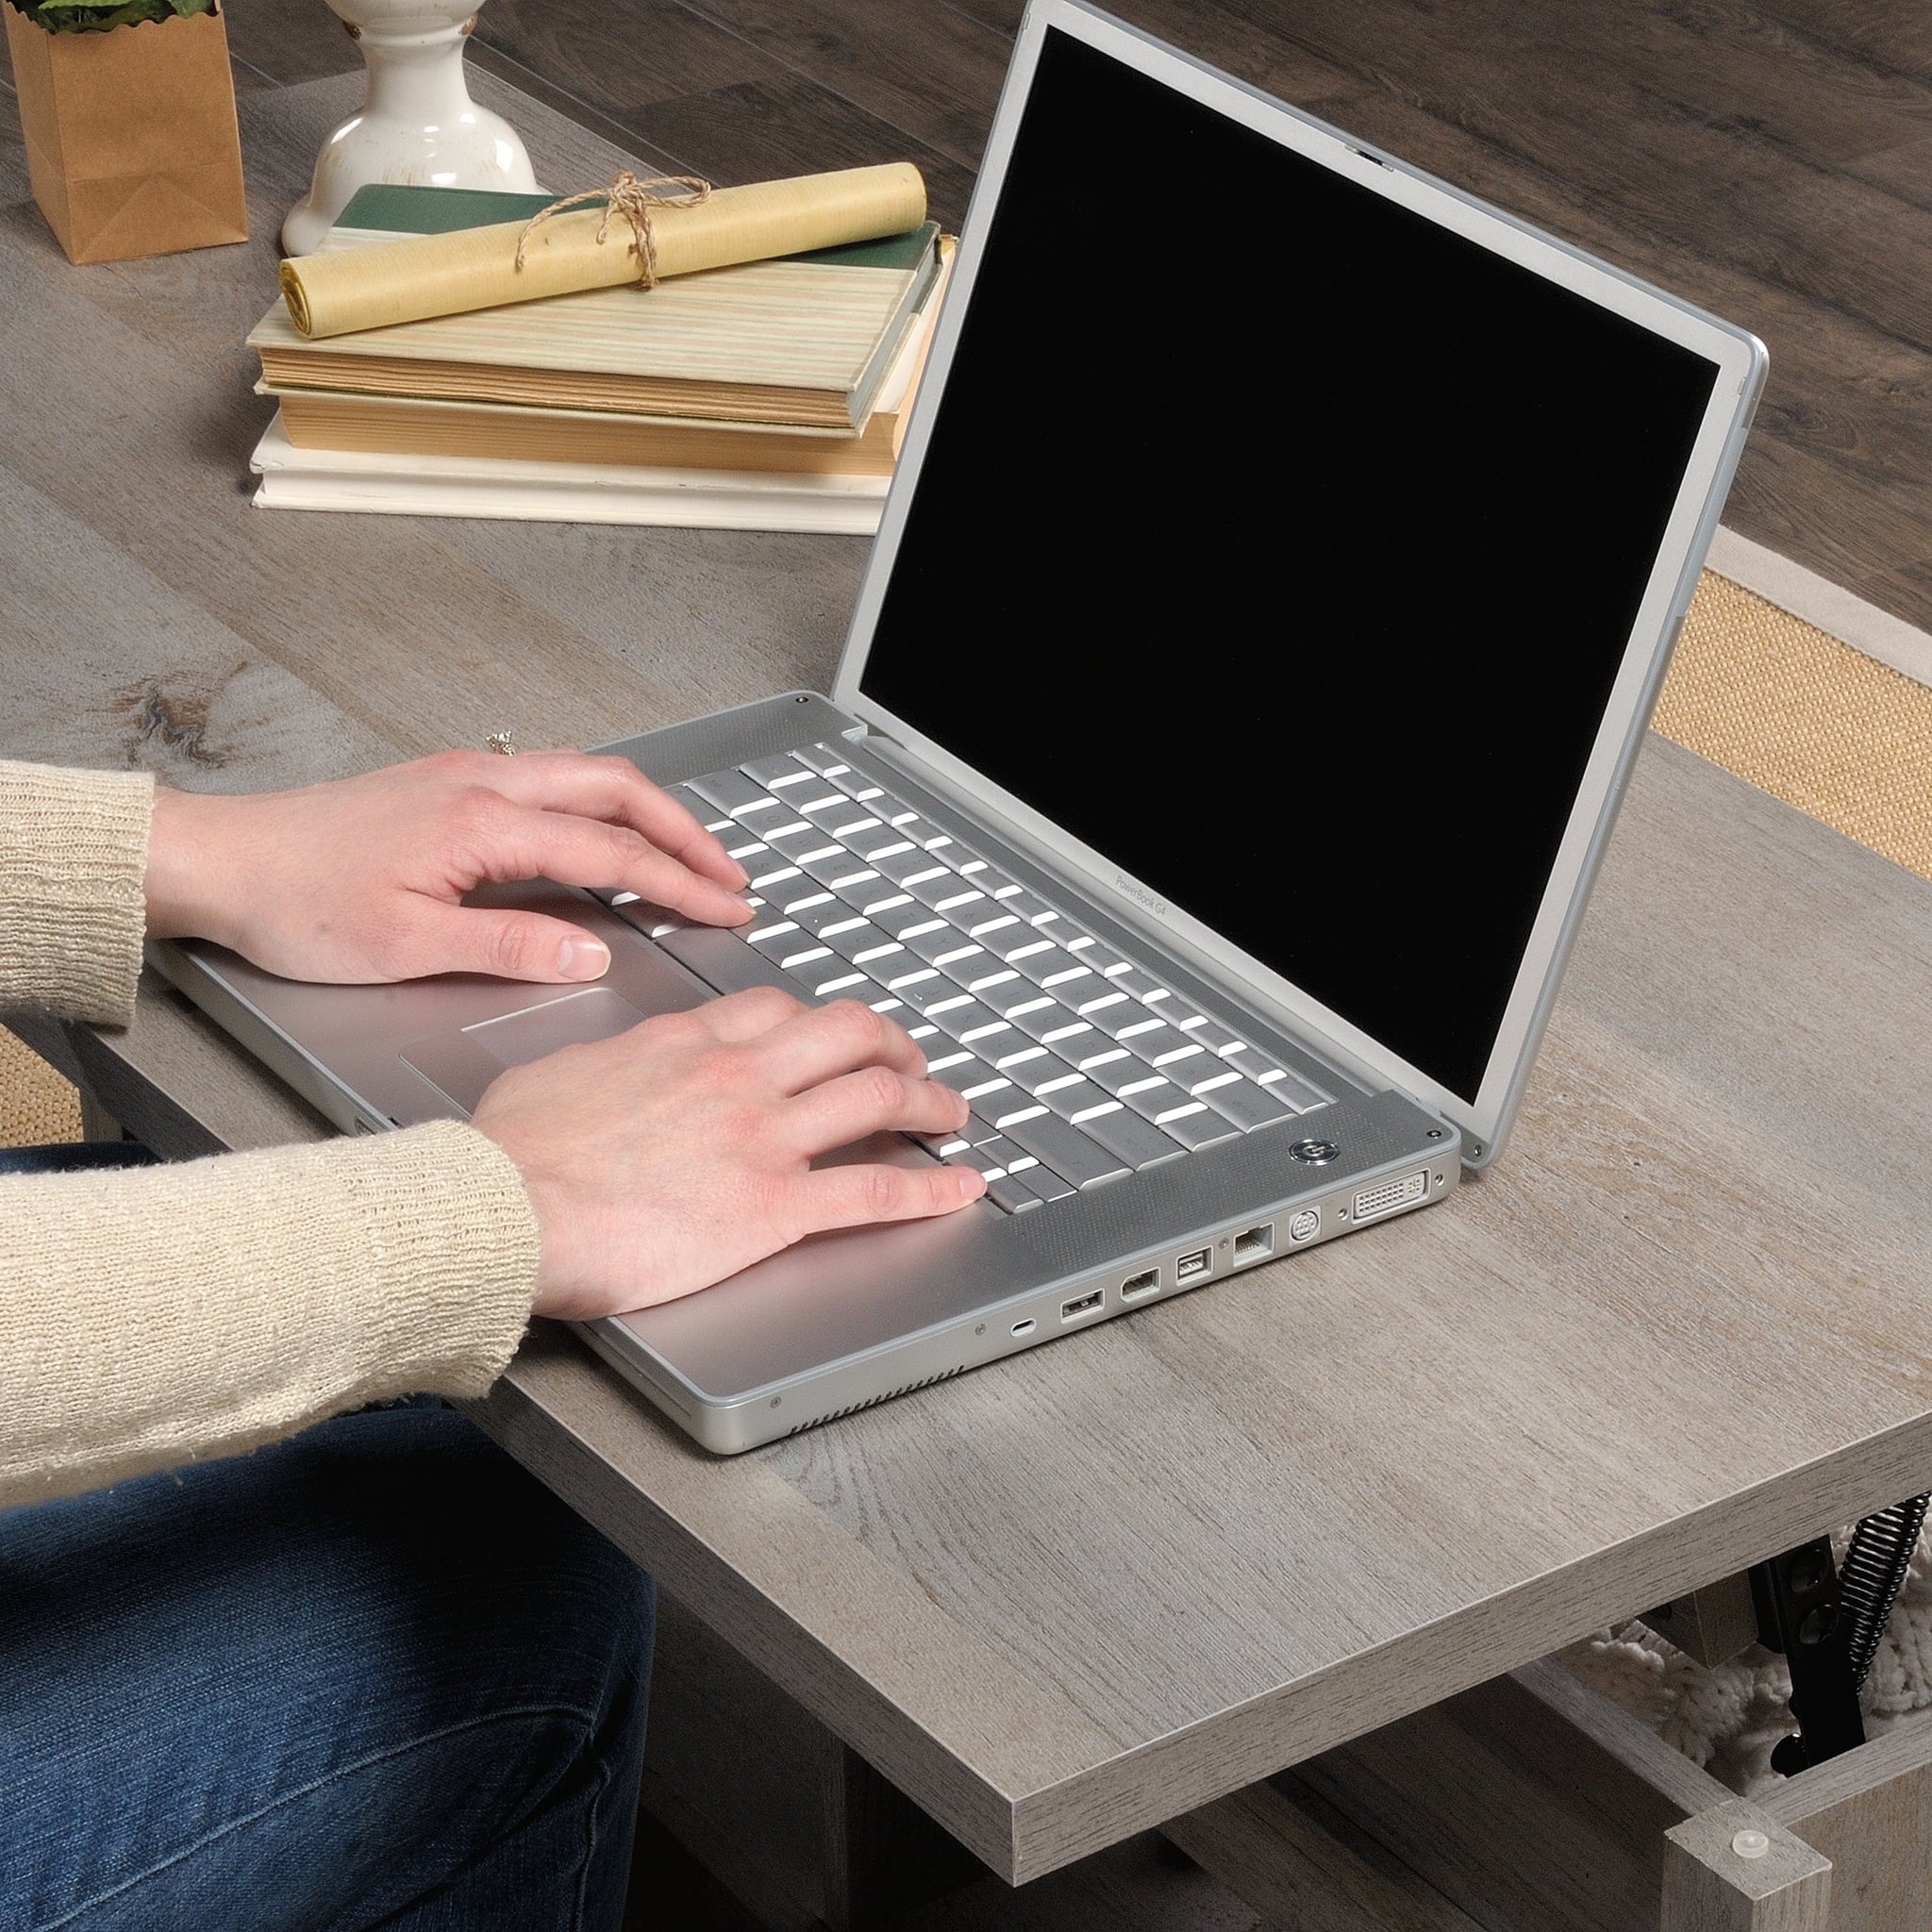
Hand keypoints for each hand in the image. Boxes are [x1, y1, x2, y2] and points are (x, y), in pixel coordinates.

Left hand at [144, 750, 750, 983]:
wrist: (221, 860)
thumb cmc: (295, 901)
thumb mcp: (407, 945)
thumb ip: (510, 945)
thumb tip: (590, 950)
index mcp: (482, 822)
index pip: (612, 850)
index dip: (679, 882)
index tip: (726, 908)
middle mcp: (482, 782)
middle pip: (617, 788)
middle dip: (686, 831)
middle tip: (730, 874)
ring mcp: (466, 773)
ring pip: (586, 773)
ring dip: (647, 810)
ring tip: (687, 852)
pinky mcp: (446, 781)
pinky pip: (550, 777)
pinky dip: (601, 801)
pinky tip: (604, 830)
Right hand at [471, 988, 985, 1317]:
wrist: (506, 1206)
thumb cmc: (511, 1155)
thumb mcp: (555, 1075)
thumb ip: (601, 1066)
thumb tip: (602, 1071)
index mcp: (683, 1044)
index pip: (776, 1009)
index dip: (818, 1020)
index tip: (833, 1034)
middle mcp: (736, 1077)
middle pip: (847, 1032)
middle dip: (894, 1042)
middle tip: (912, 1060)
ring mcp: (763, 1138)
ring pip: (878, 1095)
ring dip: (930, 1101)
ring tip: (952, 1111)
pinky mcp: (774, 1206)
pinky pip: (875, 1190)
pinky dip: (932, 1188)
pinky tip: (961, 1186)